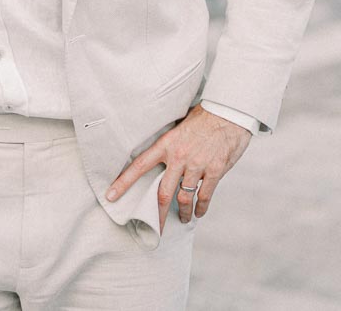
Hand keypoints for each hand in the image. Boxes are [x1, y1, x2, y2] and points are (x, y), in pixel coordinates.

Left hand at [105, 104, 250, 232]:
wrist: (228, 112)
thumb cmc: (204, 117)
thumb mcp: (179, 126)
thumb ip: (170, 144)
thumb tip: (161, 157)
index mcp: (166, 144)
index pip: (139, 166)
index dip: (124, 183)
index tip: (111, 196)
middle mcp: (179, 157)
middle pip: (162, 192)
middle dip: (157, 214)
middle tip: (155, 228)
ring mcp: (197, 165)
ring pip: (184, 197)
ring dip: (183, 212)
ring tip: (183, 219)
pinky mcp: (215, 170)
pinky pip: (205, 195)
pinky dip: (201, 207)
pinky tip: (199, 212)